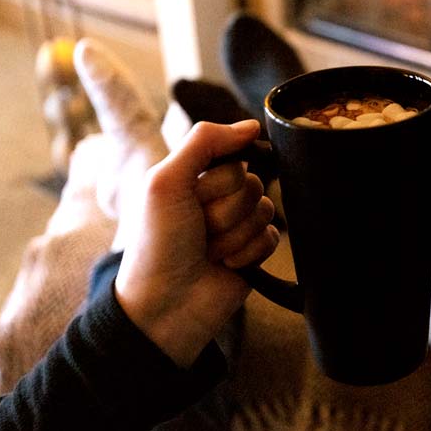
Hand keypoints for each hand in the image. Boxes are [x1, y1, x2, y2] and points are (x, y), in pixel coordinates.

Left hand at [115, 120, 278, 367]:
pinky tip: (225, 265)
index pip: (235, 155)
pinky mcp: (253, 251)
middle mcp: (216, 196)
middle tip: (198, 230)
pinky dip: (248, 252)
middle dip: (225, 211)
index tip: (195, 196)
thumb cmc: (157, 243)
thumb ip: (204, 142)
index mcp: (193, 174)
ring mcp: (236, 224)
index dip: (219, 179)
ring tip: (208, 251)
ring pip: (264, 210)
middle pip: (252, 183)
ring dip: (234, 235)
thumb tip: (252, 124)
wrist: (165, 305)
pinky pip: (272, 236)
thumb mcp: (166, 181)